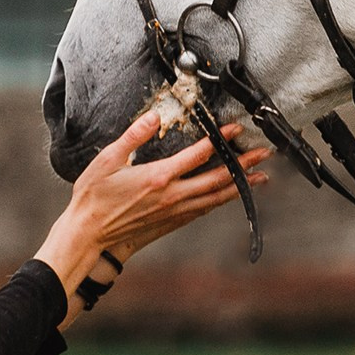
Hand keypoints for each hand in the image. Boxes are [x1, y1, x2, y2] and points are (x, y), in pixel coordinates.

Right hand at [35, 112, 271, 324]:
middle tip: (265, 154)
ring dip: (241, 186)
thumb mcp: (107, 160)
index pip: (199, 155)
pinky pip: (205, 209)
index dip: (221, 140)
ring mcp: (175, 211)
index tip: (237, 129)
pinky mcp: (173, 222)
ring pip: (216, 198)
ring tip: (261, 177)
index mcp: (159, 177)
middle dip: (244, 165)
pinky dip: (222, 200)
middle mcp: (173, 196)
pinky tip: (231, 195)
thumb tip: (154, 117)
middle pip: (218, 178)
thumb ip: (134, 136)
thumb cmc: (94, 199)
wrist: (90, 237)